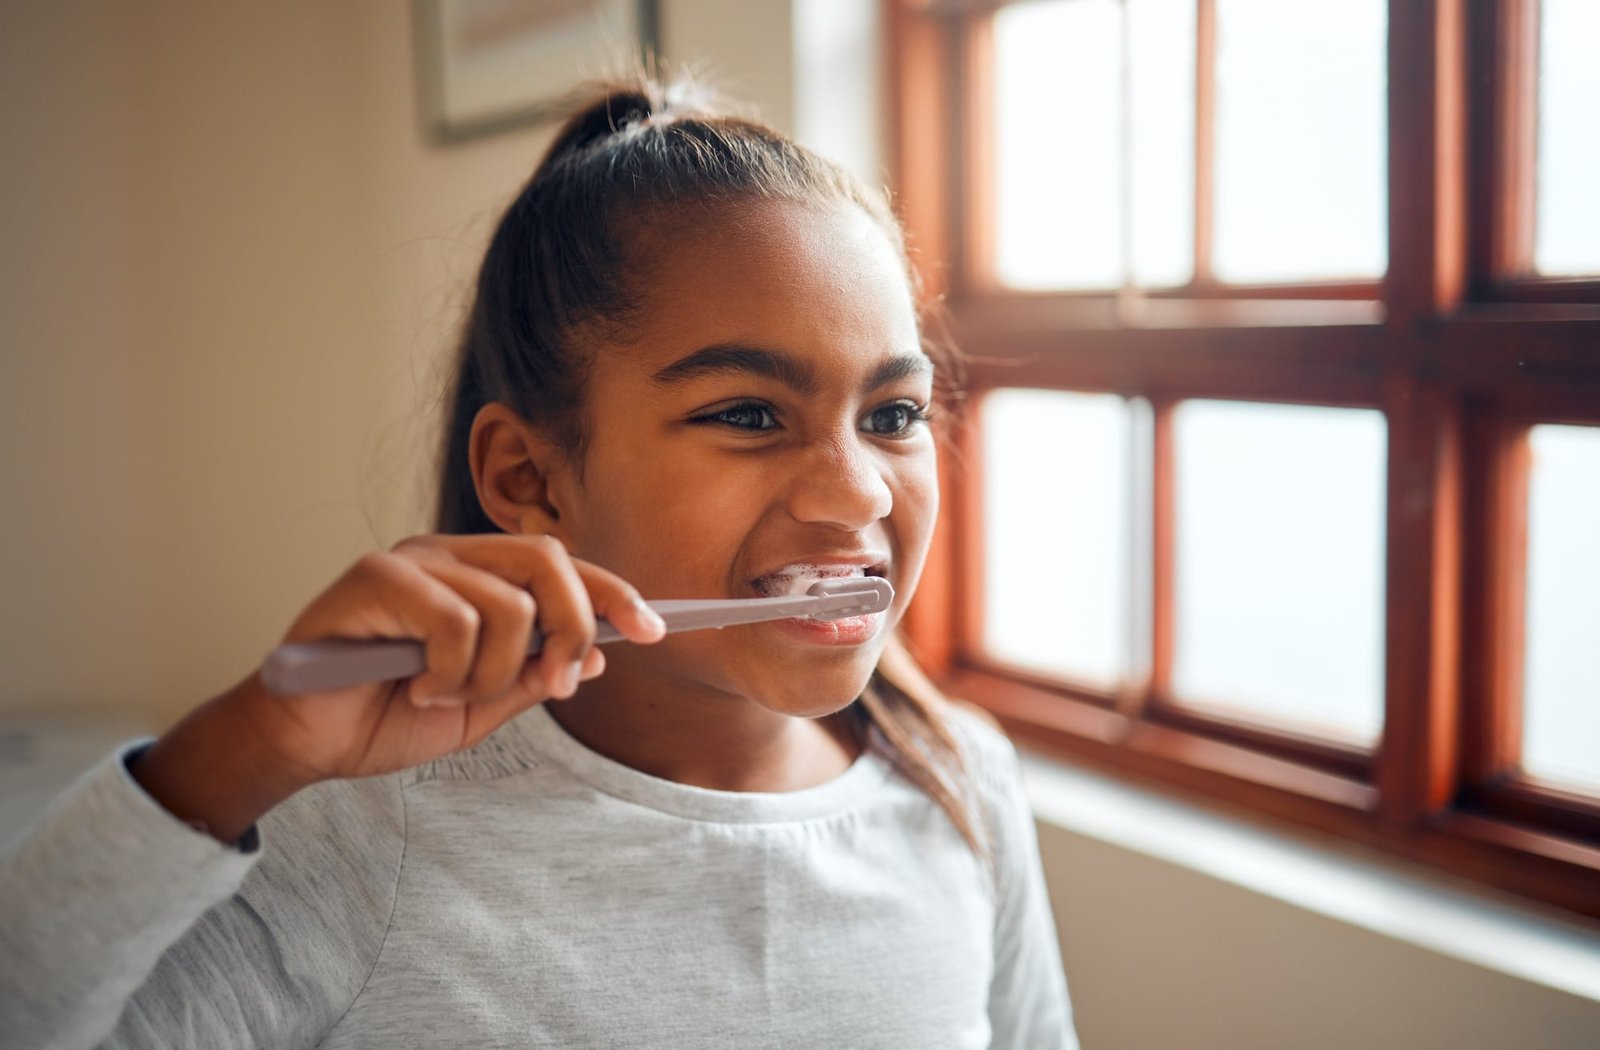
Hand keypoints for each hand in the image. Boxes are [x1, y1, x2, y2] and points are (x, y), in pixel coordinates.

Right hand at [132, 534, 663, 839]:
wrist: (304, 743)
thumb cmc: (383, 717)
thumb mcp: (479, 706)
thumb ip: (531, 677)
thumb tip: (596, 655)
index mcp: (477, 576)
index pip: (563, 566)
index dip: (614, 593)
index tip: (655, 630)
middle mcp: (448, 554)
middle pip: (548, 561)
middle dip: (572, 625)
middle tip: (556, 683)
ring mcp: (410, 560)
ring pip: (506, 604)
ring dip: (492, 673)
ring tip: (444, 696)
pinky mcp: (373, 577)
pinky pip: (454, 620)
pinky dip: (449, 669)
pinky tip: (415, 688)